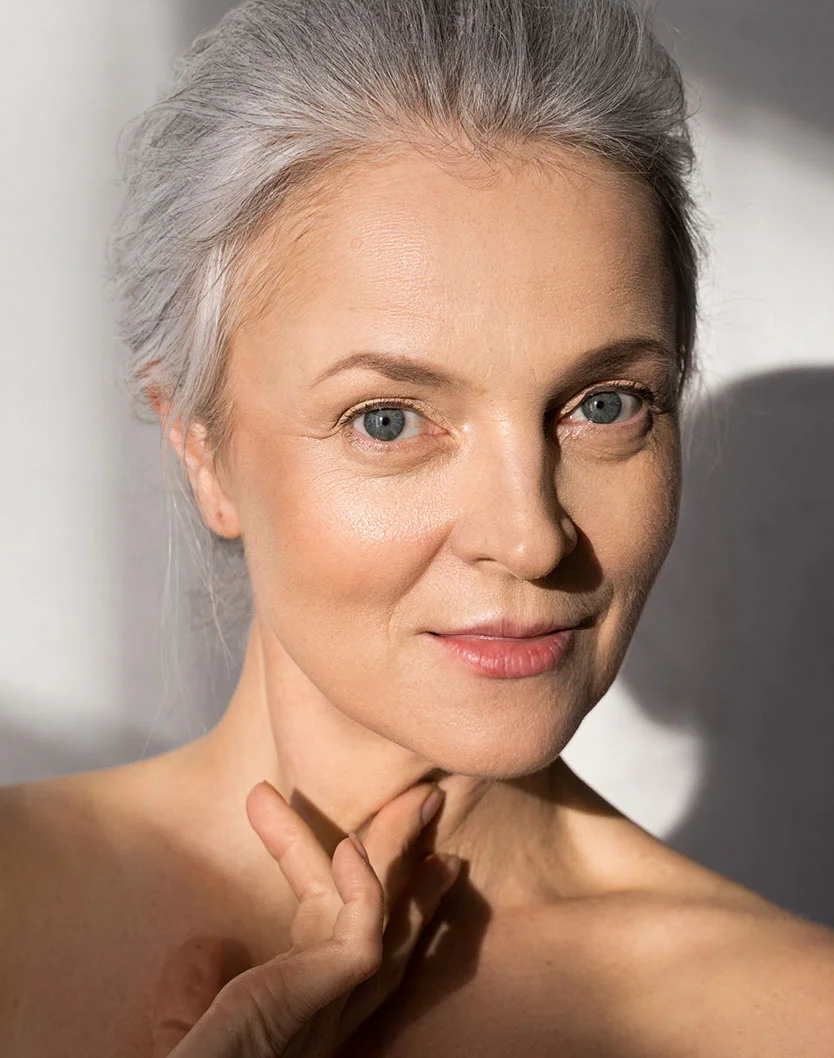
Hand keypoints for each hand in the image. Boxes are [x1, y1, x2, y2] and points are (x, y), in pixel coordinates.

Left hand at [150, 780, 459, 1057]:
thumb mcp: (182, 1036)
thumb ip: (193, 992)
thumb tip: (207, 942)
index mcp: (301, 1015)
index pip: (337, 936)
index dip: (346, 878)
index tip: (339, 829)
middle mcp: (326, 1011)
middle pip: (384, 921)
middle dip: (406, 859)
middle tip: (424, 802)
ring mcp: (326, 1008)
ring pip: (382, 914)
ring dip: (398, 851)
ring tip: (415, 796)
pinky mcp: (317, 1004)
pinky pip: (359, 936)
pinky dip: (363, 887)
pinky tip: (350, 847)